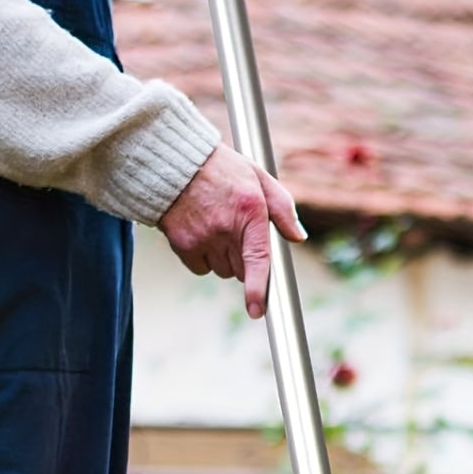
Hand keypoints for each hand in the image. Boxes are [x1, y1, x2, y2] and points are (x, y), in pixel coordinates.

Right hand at [159, 143, 305, 318]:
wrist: (175, 162)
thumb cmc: (221, 170)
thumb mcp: (257, 177)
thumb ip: (282, 207)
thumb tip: (298, 237)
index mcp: (250, 210)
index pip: (257, 258)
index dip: (258, 288)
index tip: (257, 311)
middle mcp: (225, 227)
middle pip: (242, 269)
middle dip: (243, 259)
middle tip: (236, 233)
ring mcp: (202, 238)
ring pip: (222, 271)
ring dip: (224, 260)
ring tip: (216, 228)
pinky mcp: (183, 245)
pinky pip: (201, 269)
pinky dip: (203, 260)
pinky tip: (201, 235)